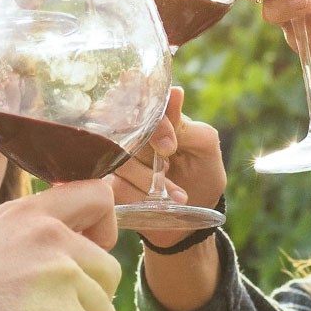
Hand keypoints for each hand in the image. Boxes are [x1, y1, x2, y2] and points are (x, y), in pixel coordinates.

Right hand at [109, 88, 228, 246]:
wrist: (192, 219)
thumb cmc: (201, 175)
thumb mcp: (204, 147)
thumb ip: (185, 123)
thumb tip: (174, 92)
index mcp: (152, 115)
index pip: (136, 95)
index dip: (148, 113)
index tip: (169, 145)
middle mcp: (127, 131)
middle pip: (122, 126)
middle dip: (151, 149)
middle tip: (171, 158)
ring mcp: (113, 157)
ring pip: (120, 160)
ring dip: (150, 179)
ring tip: (178, 194)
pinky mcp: (107, 184)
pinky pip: (117, 186)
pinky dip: (142, 196)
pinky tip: (157, 203)